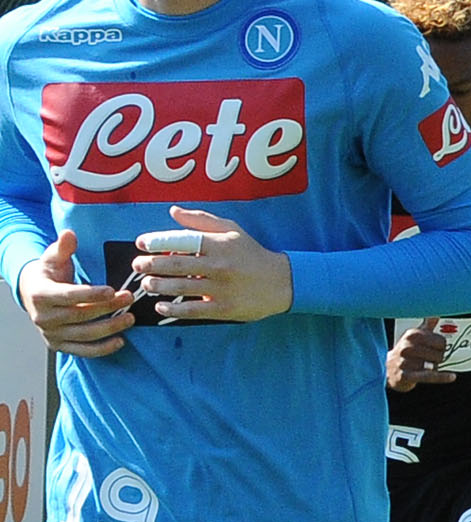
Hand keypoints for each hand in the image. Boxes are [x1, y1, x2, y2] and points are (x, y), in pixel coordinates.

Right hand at [21, 230, 134, 357]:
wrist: (32, 293)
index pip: (68, 296)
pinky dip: (101, 349)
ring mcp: (50, 333)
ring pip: (84, 334)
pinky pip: (82, 351)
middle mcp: (43, 317)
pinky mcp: (58, 345)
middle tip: (130, 298)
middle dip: (108, 308)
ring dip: (110, 328)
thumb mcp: (52, 258)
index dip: (91, 294)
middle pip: (80, 315)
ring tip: (131, 318)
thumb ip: (63, 247)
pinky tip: (120, 341)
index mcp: (40, 294)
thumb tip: (69, 234)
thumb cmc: (48, 273)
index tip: (112, 290)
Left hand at [129, 207, 289, 323]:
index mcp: (219, 245)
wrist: (282, 282)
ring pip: (181, 288)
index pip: (182, 241)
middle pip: (176, 265)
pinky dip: (173, 309)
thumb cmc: (252, 254)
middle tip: (137, 265)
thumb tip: (173, 211)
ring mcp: (221, 288)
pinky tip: (160, 307)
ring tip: (146, 283)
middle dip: (151, 265)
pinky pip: (193, 310)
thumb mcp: (231, 230)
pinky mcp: (224, 308)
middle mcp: (219, 266)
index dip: (158, 241)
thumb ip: (201, 220)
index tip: (141, 243)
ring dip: (158, 286)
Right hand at [387, 323, 451, 389]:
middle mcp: (408, 346)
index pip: (441, 340)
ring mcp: (406, 361)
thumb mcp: (413, 336)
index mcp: (413, 335)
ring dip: (435, 367)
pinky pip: (429, 376)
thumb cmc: (404, 352)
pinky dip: (442, 377)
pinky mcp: (406, 375)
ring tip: (426, 366)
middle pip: (441, 352)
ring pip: (436, 363)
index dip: (442, 347)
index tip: (435, 349)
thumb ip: (427, 325)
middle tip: (430, 359)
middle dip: (439, 357)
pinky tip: (451, 377)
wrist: (385, 368)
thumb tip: (435, 313)